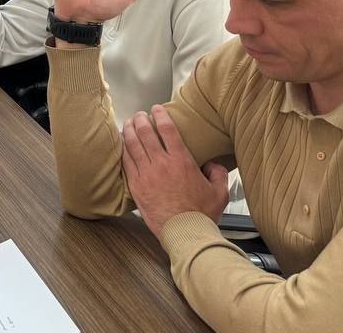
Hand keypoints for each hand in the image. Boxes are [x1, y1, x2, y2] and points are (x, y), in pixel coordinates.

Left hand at [122, 105, 228, 236]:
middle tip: (139, 115)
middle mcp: (162, 163)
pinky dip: (123, 149)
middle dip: (140, 119)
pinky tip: (122, 144)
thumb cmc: (201, 214)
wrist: (184, 233)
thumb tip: (213, 165)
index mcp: (182, 161)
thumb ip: (218, 174)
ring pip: (132, 144)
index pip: (168, 129)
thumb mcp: (220, 192)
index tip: (157, 109)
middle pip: (145, 133)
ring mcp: (146, 174)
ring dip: (129, 130)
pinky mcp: (136, 186)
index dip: (160, 115)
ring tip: (128, 123)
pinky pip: (126, 162)